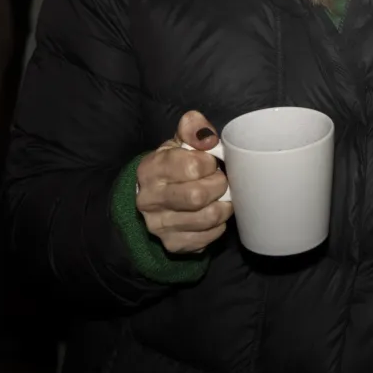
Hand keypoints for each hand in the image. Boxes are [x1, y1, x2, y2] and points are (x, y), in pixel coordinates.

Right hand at [135, 110, 232, 253]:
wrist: (156, 196)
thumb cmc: (175, 164)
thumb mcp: (180, 140)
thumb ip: (193, 129)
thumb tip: (208, 137)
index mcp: (150, 169)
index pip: (192, 166)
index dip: (209, 163)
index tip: (210, 162)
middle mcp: (149, 200)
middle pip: (198, 196)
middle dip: (218, 185)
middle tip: (219, 180)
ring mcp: (159, 226)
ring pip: (207, 219)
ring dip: (222, 206)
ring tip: (220, 196)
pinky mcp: (173, 244)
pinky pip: (208, 238)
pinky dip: (218, 226)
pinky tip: (212, 213)